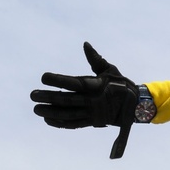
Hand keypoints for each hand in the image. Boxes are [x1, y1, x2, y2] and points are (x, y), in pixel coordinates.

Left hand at [31, 42, 137, 158]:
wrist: (136, 105)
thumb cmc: (121, 84)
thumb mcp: (110, 69)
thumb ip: (95, 59)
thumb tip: (85, 44)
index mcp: (96, 86)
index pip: (73, 83)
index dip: (58, 80)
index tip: (43, 77)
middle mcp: (93, 101)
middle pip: (67, 100)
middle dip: (48, 97)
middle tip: (32, 94)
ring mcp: (92, 113)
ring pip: (68, 114)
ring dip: (50, 112)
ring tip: (36, 109)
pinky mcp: (93, 123)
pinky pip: (74, 124)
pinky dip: (60, 123)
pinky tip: (47, 119)